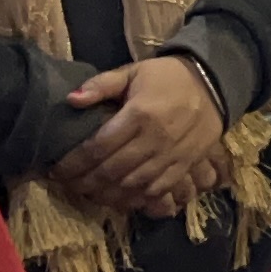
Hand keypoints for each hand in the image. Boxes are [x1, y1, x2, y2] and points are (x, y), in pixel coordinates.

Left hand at [55, 56, 226, 216]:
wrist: (214, 82)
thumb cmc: (167, 77)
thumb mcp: (134, 72)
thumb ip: (102, 85)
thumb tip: (71, 100)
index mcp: (139, 114)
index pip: (97, 147)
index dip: (74, 163)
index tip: (56, 170)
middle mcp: (155, 139)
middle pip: (111, 171)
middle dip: (84, 182)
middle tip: (67, 184)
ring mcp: (171, 156)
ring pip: (131, 185)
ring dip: (105, 194)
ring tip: (87, 193)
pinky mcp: (185, 165)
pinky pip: (156, 191)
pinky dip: (134, 199)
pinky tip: (118, 198)